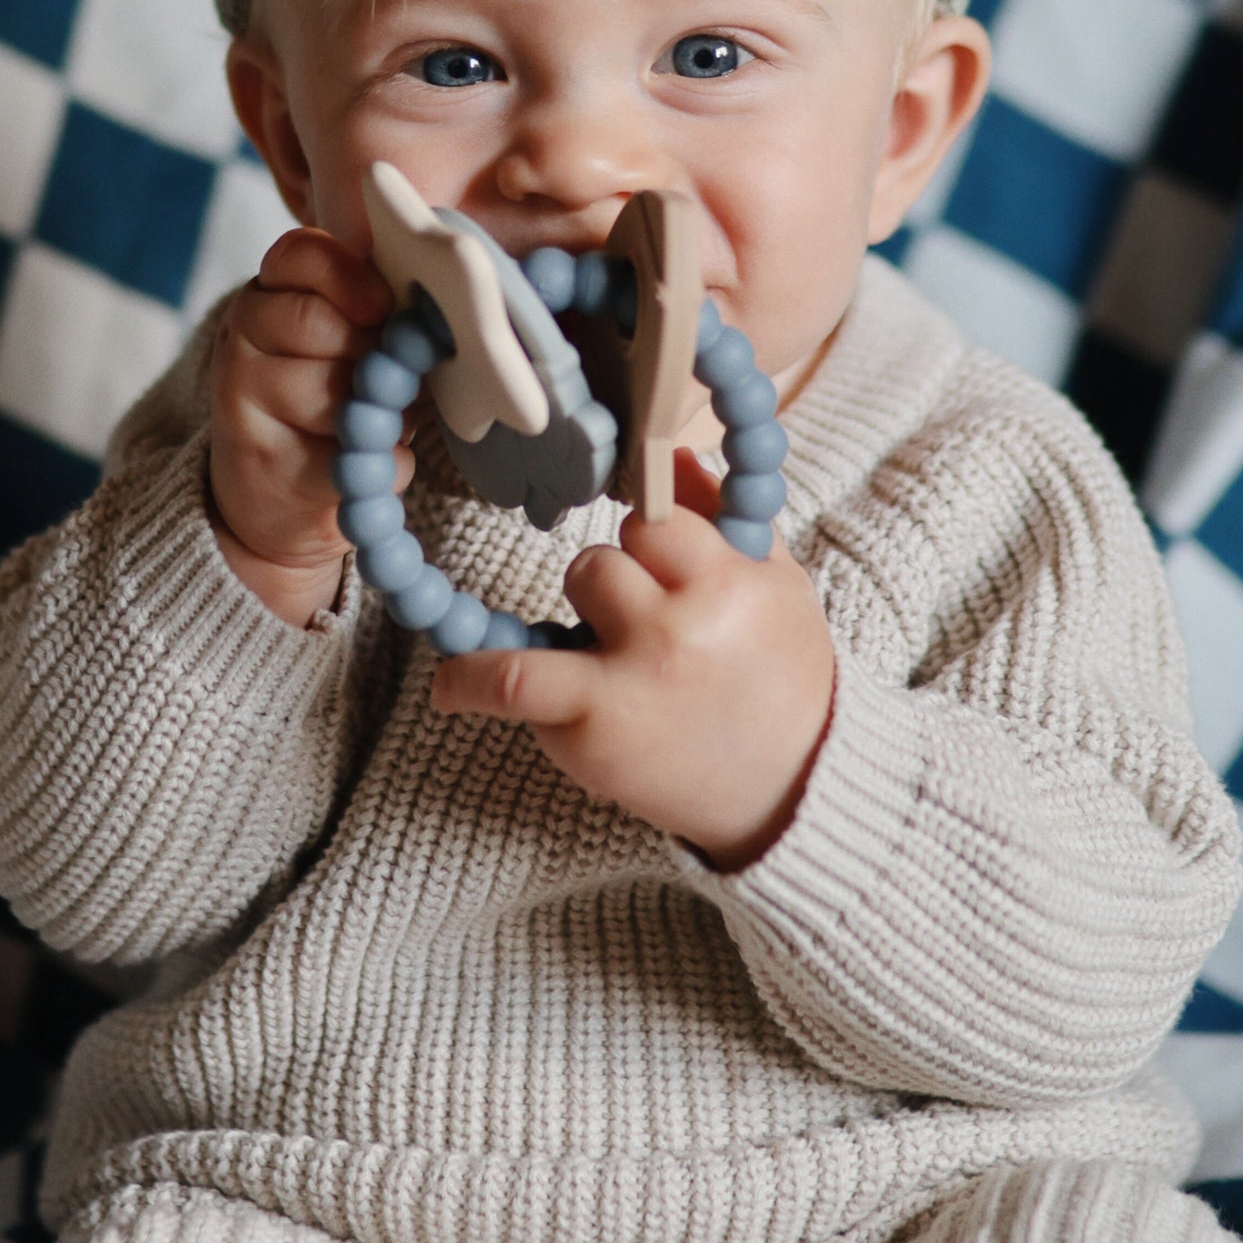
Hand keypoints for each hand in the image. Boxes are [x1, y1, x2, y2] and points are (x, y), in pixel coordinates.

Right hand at [210, 230, 399, 625]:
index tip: (383, 305)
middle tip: (380, 379)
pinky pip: (346, 453)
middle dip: (367, 352)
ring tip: (373, 423)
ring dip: (376, 413)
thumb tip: (437, 307)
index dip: (349, 274)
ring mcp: (241, 394)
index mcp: (271, 291)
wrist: (281, 497)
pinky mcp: (258, 454)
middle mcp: (244, 333)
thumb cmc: (337, 404)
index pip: (300, 253)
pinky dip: (380, 465)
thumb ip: (381, 313)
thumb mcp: (357, 344)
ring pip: (329, 390)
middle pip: (315, 321)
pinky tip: (365, 463)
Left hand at [429, 454, 835, 869]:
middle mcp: (683, 623)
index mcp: (733, 583)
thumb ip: (722, 517)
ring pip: (571, 588)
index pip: (654, 519)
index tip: (649, 565)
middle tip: (644, 632)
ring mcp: (633, 676)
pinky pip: (509, 680)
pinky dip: (467, 679)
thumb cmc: (782, 680)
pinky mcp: (594, 728)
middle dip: (615, 586)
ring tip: (601, 659)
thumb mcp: (776, 586)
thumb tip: (674, 455)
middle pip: (605, 557)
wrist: (794, 787)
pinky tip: (448, 687)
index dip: (648, 542)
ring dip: (580, 619)